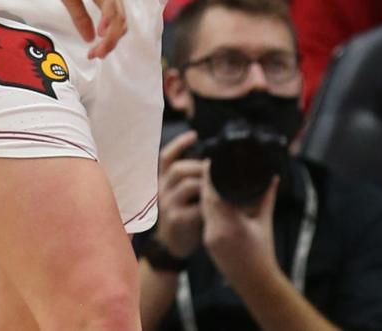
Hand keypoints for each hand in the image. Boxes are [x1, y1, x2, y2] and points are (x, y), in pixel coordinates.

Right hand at [37, 0, 126, 57]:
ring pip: (118, 18)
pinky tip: (100, 32)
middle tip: (95, 56)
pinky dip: (108, 20)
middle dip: (110, 45)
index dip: (107, 44)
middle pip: (121, 25)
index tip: (93, 55)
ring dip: (110, 38)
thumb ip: (80, 18)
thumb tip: (89, 39)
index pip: (115, 26)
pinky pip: (109, 4)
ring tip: (97, 50)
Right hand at [155, 130, 205, 258]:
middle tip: (217, 170)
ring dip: (206, 184)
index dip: (179, 144)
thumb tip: (213, 160)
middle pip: (178, 169)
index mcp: (164, 180)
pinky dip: (208, 204)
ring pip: (187, 185)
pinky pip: (195, 207)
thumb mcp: (184, 193)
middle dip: (200, 167)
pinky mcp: (175, 220)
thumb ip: (193, 178)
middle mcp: (162, 189)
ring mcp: (167, 205)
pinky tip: (217, 206)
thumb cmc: (185, 214)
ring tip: (219, 186)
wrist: (175, 245)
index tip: (194, 134)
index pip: (166, 157)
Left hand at [198, 161, 280, 288]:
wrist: (256, 283)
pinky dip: (206, 206)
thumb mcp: (265, 223)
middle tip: (208, 165)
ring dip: (204, 194)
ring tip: (208, 178)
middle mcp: (217, 232)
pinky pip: (204, 218)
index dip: (210, 177)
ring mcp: (210, 239)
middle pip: (206, 200)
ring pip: (203, 209)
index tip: (211, 162)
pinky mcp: (207, 243)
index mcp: (232, 226)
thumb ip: (267, 198)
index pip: (214, 195)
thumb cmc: (264, 253)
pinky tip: (208, 197)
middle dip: (206, 182)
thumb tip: (272, 177)